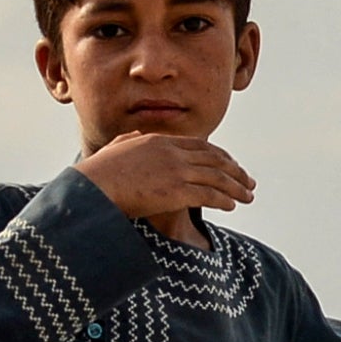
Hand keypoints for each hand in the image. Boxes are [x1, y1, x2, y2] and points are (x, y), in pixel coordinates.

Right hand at [80, 132, 252, 231]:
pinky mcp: (176, 191)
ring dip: (236, 187)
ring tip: (248, 196)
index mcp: (160, 141)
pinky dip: (224, 199)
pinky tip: (233, 205)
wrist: (91, 188)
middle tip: (248, 181)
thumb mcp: (116, 148)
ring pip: (217, 177)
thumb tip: (134, 136)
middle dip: (235, 171)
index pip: (201, 145)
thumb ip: (130, 141)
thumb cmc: (98, 172)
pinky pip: (208, 194)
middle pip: (215, 160)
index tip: (231, 165)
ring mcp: (175, 171)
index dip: (221, 156)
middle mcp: (172, 152)